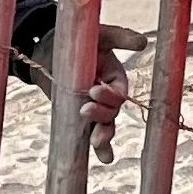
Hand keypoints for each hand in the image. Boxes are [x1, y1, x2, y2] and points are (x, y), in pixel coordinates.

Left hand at [71, 22, 145, 163]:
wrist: (49, 48)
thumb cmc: (79, 39)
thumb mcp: (101, 34)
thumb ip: (121, 37)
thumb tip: (143, 42)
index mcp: (116, 79)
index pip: (118, 93)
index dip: (110, 96)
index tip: (93, 90)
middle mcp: (107, 97)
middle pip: (112, 113)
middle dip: (102, 116)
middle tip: (85, 110)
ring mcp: (93, 108)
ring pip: (105, 127)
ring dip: (103, 136)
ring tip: (97, 141)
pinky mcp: (78, 117)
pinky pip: (91, 135)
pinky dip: (101, 149)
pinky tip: (106, 158)